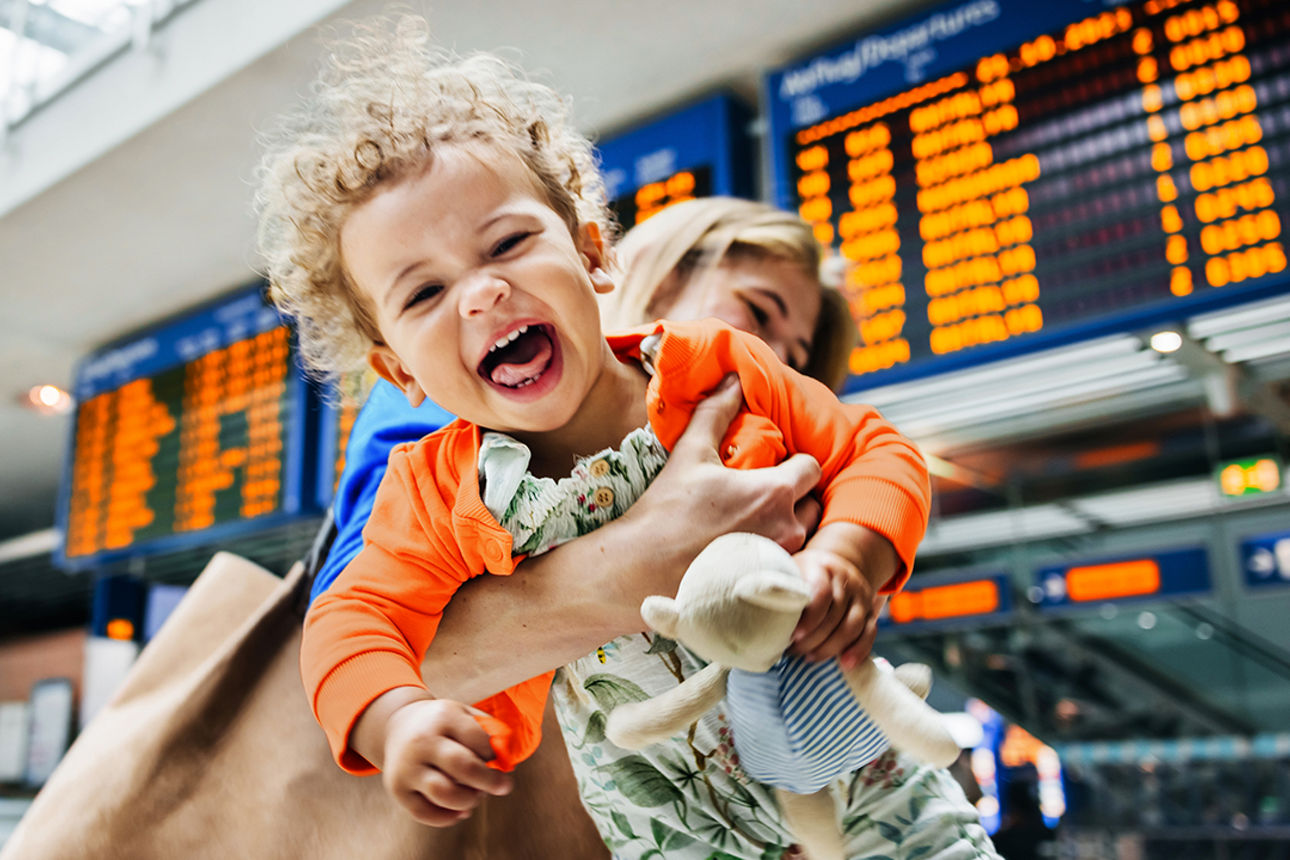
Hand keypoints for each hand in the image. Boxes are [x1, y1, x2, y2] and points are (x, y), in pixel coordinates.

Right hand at [381, 698, 512, 826]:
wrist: (399, 726)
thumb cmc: (443, 724)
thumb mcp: (465, 714)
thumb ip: (490, 732)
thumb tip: (508, 761)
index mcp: (443, 717)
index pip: (478, 740)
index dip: (495, 754)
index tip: (498, 759)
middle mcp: (422, 742)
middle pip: (462, 767)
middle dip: (490, 781)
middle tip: (504, 786)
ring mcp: (407, 767)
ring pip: (444, 794)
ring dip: (469, 800)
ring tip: (476, 795)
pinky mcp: (397, 789)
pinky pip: (425, 813)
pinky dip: (448, 817)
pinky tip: (461, 810)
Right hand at [627, 374, 821, 557]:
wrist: (640, 570)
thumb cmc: (666, 511)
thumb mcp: (690, 453)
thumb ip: (716, 411)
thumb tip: (734, 378)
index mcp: (774, 492)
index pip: (811, 467)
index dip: (795, 463)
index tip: (772, 467)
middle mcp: (787, 529)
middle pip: (811, 506)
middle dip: (793, 498)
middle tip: (758, 497)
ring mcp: (779, 562)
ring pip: (800, 538)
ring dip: (784, 528)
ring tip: (750, 525)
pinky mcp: (767, 587)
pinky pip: (786, 566)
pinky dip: (773, 557)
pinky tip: (742, 554)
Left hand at [789, 547, 878, 669]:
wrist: (837, 564)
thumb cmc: (803, 574)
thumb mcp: (791, 571)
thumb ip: (780, 588)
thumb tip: (753, 615)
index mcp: (821, 567)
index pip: (821, 592)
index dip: (809, 617)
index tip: (793, 635)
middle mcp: (845, 579)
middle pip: (835, 614)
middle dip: (814, 638)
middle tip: (794, 651)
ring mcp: (861, 595)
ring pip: (853, 625)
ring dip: (831, 647)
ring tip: (810, 657)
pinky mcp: (870, 611)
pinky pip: (870, 633)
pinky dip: (859, 650)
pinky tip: (845, 664)